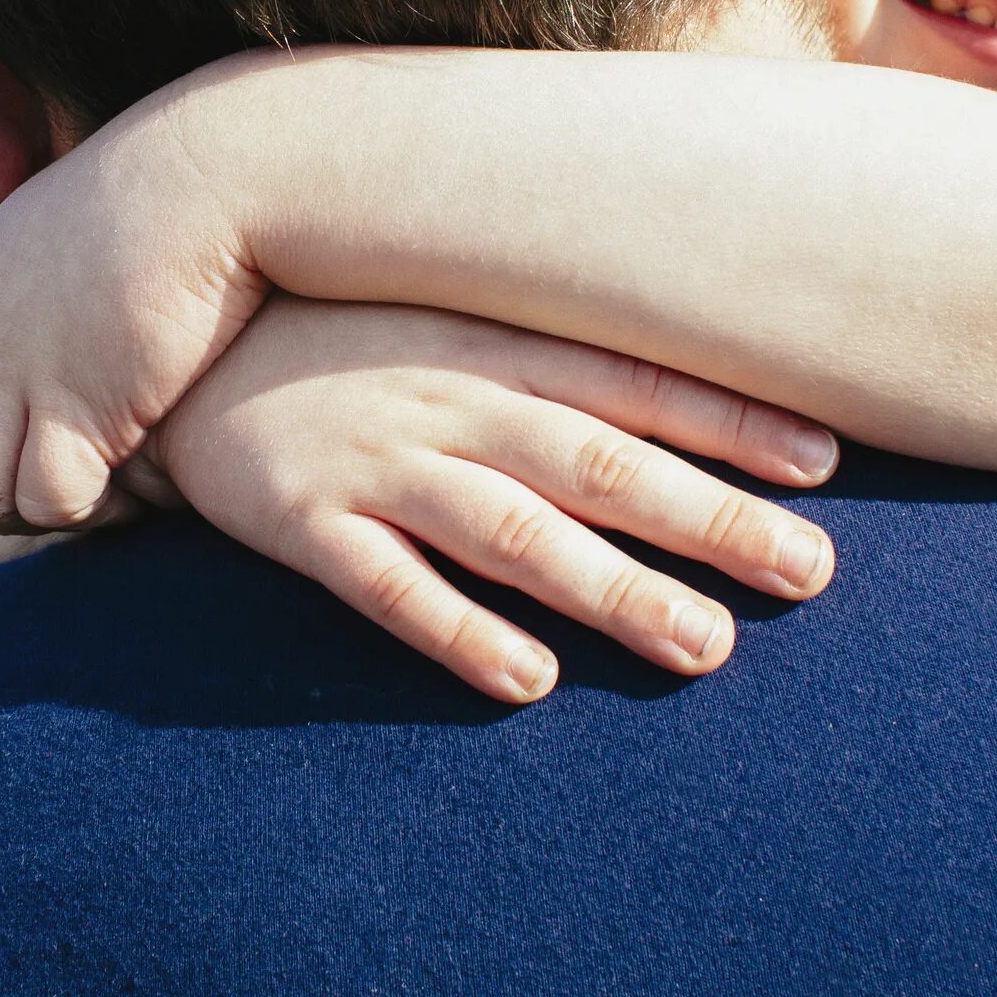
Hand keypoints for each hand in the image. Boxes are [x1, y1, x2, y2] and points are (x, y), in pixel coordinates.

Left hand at [0, 90, 271, 531]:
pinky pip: (47, 495)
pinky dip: (85, 511)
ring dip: (26, 514)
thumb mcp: (52, 224)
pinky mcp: (84, 402)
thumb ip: (15, 268)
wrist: (206, 178)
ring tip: (91, 493)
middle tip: (50, 485)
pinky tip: (132, 490)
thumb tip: (18, 259)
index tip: (2, 448)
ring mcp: (20, 373)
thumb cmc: (149, 200)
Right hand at [147, 297, 838, 702]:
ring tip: (704, 646)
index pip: (635, 380)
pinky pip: (387, 586)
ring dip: (611, 589)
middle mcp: (447, 399)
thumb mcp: (445, 315)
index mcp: (493, 343)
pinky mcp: (300, 521)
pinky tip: (527, 682)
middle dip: (709, 517)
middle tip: (811, 574)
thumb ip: (549, 352)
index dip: (730, 421)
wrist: (168, 339)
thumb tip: (680, 386)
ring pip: (512, 531)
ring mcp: (374, 460)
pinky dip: (457, 631)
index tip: (827, 465)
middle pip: (598, 463)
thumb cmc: (339, 337)